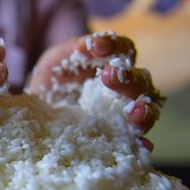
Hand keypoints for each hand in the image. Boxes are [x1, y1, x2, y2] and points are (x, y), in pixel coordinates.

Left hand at [29, 31, 164, 148]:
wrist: (40, 112)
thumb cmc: (53, 81)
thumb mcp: (56, 61)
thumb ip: (73, 50)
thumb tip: (91, 43)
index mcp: (114, 63)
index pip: (125, 50)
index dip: (116, 46)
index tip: (97, 46)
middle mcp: (127, 87)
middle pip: (141, 80)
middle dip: (129, 78)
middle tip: (110, 76)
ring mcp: (126, 114)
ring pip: (148, 109)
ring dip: (145, 110)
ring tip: (135, 112)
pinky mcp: (120, 137)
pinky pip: (137, 142)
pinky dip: (142, 144)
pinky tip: (141, 146)